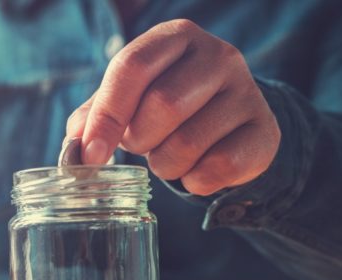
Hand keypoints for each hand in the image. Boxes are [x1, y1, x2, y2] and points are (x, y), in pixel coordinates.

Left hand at [67, 19, 279, 194]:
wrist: (228, 122)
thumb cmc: (166, 105)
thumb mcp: (127, 99)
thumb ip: (94, 117)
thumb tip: (75, 149)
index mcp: (175, 37)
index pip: (132, 67)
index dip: (107, 115)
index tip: (91, 154)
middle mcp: (217, 55)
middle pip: (163, 105)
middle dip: (139, 140)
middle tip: (142, 145)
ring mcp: (247, 91)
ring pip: (188, 143)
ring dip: (165, 164)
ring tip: (168, 155)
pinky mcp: (265, 131)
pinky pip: (218, 168)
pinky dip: (195, 181)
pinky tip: (196, 169)